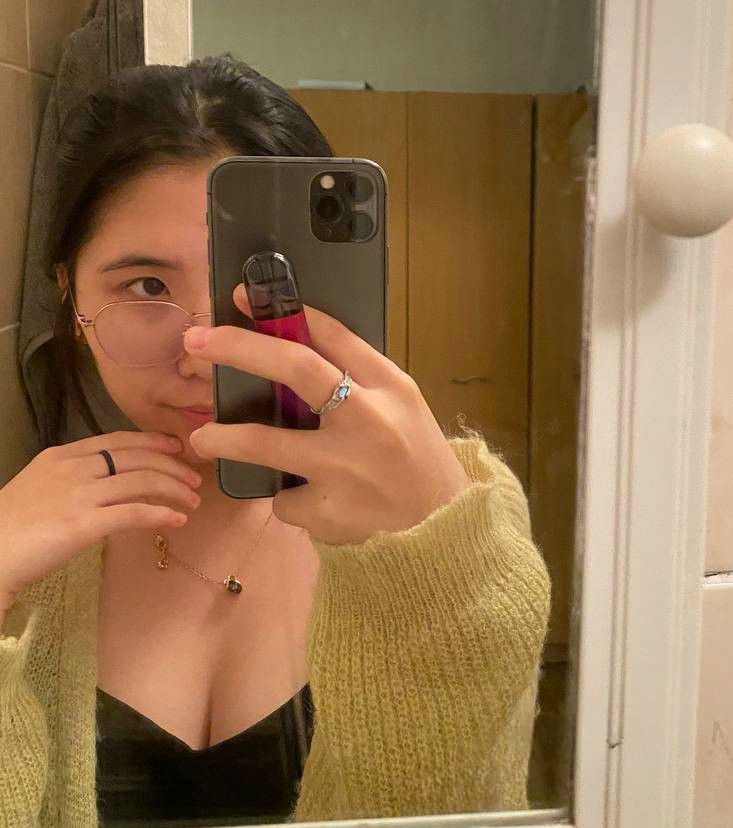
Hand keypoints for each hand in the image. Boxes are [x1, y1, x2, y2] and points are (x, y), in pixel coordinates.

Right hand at [0, 433, 200, 609]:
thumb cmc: (9, 526)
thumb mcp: (38, 486)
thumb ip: (71, 478)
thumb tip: (105, 482)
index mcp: (62, 456)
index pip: (117, 440)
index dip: (152, 442)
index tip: (175, 447)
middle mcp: (74, 469)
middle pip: (137, 458)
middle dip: (173, 466)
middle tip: (194, 478)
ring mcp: (80, 495)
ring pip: (143, 482)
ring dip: (175, 489)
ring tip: (193, 501)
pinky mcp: (84, 524)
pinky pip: (134, 513)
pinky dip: (161, 514)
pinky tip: (176, 519)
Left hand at [184, 288, 469, 544]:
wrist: (440, 529)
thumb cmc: (416, 456)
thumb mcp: (401, 404)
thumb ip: (357, 376)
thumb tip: (293, 342)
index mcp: (389, 386)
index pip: (334, 335)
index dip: (285, 311)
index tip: (241, 297)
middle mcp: (368, 420)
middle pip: (297, 369)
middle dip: (240, 349)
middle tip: (196, 341)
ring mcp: (345, 469)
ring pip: (267, 445)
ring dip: (225, 438)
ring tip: (202, 439)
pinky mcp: (328, 512)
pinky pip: (286, 498)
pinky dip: (288, 496)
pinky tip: (309, 499)